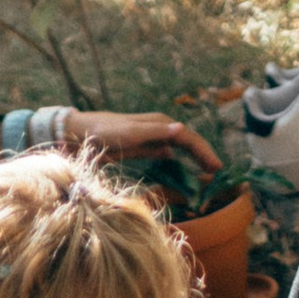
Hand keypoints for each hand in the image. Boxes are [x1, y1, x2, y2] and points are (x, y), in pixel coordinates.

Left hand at [71, 107, 225, 178]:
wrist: (81, 135)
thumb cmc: (104, 132)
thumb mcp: (130, 133)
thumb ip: (155, 133)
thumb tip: (181, 131)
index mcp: (160, 123)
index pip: (189, 138)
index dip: (204, 152)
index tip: (216, 168)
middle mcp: (159, 129)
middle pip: (188, 142)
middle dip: (203, 156)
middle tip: (217, 173)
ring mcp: (152, 139)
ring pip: (180, 149)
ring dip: (194, 160)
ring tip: (207, 174)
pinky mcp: (144, 149)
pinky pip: (168, 156)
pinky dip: (179, 164)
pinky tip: (184, 174)